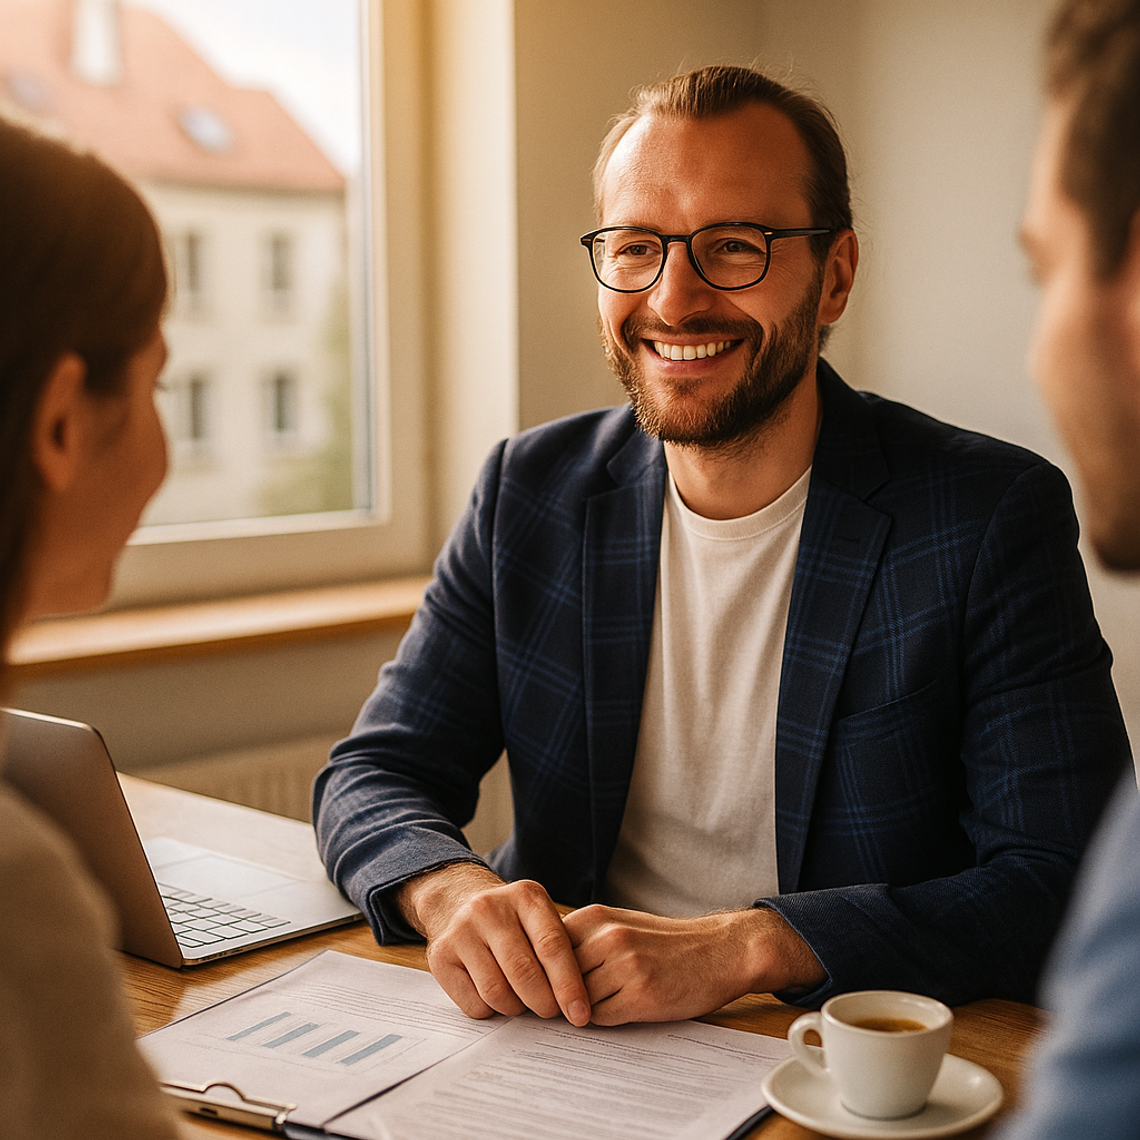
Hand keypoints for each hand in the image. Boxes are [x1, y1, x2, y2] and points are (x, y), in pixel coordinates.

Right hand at [395, 863, 590, 1025]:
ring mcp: (462, 930)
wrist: (457, 902)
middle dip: (544, 1002)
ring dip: (516, 1008)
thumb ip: (559, 950)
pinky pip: (474, 1004)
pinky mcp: (441, 956)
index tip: (580, 1014)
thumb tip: (579, 1004)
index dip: (569, 985)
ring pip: (498, 993)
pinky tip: (496, 997)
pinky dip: (491, 1011)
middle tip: (551, 1012)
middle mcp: (490, 908)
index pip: (552, 945)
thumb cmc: (511, 920)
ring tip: (522, 1001)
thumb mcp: (538, 917)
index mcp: (525, 896)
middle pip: (524, 972)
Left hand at [562, 904, 825, 1024]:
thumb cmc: (665, 942)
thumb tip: (538, 970)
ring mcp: (623, 965)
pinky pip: (600, 1018)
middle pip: (556, 978)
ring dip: (581, 1009)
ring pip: (576, 1000)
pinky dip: (603, 1019)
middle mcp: (607, 937)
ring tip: (597, 1006)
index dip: (540, 974)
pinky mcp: (640, 995)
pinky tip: (620, 1009)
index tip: (538, 988)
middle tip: (560, 1007)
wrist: (718, 951)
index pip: (544, 951)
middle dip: (557, 995)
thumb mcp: (619, 924)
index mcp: (595, 917)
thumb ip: (582, 941)